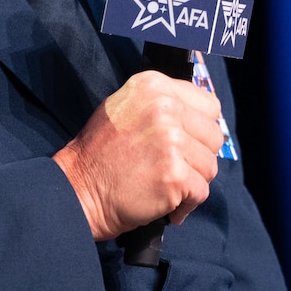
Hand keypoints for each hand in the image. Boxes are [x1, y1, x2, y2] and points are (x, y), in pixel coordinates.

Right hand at [54, 71, 224, 239]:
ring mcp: (170, 141)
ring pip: (210, 165)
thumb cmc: (100, 154)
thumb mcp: (125, 107)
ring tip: (166, 186)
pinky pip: (201, 191)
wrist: (77, 190)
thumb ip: (163, 104)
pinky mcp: (174, 174)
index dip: (200, 128)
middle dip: (198, 157)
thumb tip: (199, 116)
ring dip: (193, 182)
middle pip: (213, 135)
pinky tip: (167, 205)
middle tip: (174, 169)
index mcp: (154, 86)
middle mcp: (164, 108)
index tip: (187, 144)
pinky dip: (186, 204)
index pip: (209, 104)